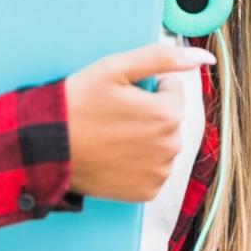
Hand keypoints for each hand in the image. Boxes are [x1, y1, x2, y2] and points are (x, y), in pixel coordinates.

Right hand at [63, 43, 214, 201]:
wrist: (45, 149)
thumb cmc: (77, 104)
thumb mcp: (116, 68)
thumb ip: (164, 58)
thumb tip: (205, 58)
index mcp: (169, 114)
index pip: (171, 90)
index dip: (145, 88)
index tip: (120, 95)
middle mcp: (171, 147)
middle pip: (169, 119)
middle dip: (149, 114)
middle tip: (113, 116)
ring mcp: (160, 172)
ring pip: (162, 144)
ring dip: (146, 138)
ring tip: (112, 136)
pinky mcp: (146, 193)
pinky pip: (153, 169)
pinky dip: (139, 163)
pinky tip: (114, 156)